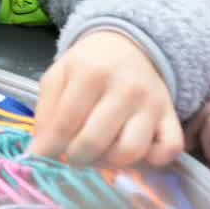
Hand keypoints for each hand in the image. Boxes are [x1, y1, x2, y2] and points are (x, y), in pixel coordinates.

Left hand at [31, 30, 181, 167]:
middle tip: (72, 154)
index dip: (50, 147)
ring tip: (100, 152)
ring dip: (110, 162)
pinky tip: (136, 152)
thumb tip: (38, 153)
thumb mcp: (59, 76)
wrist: (130, 46)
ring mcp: (152, 103)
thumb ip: (45, 113)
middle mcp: (125, 88)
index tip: (43, 155)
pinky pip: (169, 149)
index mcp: (91, 73)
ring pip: (130, 152)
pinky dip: (153, 159)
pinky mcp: (171, 116)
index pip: (66, 123)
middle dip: (76, 158)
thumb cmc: (89, 65)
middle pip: (95, 142)